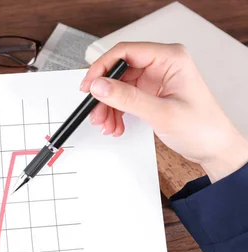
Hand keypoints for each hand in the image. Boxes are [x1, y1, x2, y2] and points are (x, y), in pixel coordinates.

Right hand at [80, 42, 247, 182]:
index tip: (89, 86)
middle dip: (104, 94)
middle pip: (118, 71)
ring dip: (108, 107)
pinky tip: (116, 124)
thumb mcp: (160, 112)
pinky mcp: (151, 92)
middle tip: (95, 111)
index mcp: (171, 58)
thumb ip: (127, 98)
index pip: (126, 52)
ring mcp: (155, 79)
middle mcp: (162, 65)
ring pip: (118, 86)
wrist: (214, 148)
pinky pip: (124, 98)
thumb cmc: (202, 127)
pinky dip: (116, 112)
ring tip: (107, 124)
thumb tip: (100, 86)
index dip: (102, 68)